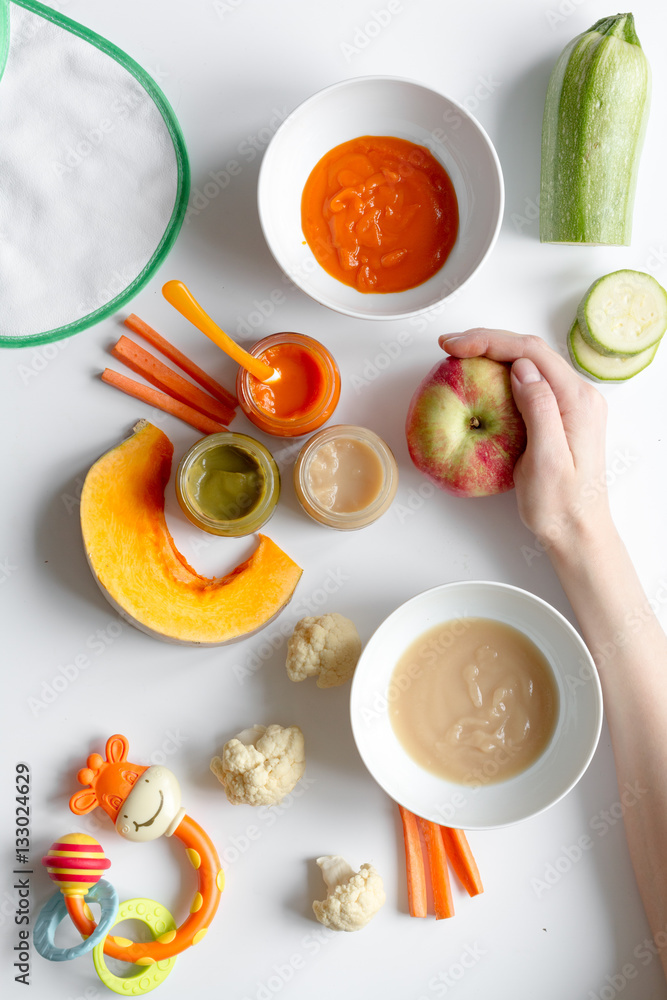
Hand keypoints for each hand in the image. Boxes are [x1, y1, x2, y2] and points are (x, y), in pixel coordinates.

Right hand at [439, 329, 612, 551]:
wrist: (578, 530)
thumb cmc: (560, 504)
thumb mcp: (547, 460)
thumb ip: (540, 410)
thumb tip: (521, 369)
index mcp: (577, 400)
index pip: (531, 352)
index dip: (490, 341)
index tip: (455, 347)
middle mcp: (579, 394)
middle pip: (530, 350)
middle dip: (488, 341)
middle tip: (449, 346)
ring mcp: (572, 403)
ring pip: (530, 362)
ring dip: (494, 353)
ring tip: (460, 356)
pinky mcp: (561, 414)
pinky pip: (532, 380)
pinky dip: (502, 372)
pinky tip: (482, 378)